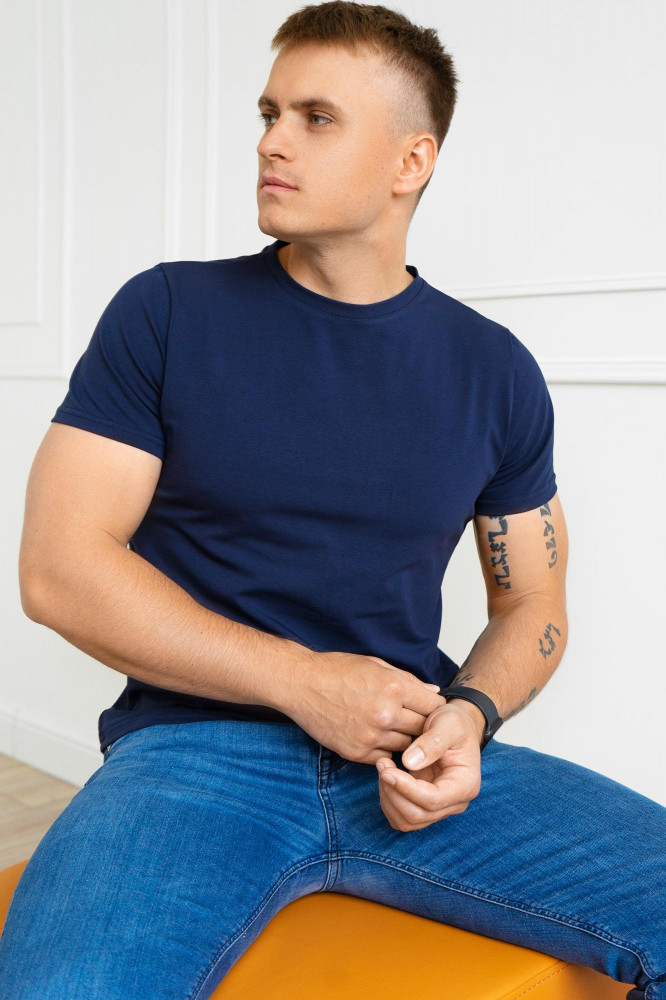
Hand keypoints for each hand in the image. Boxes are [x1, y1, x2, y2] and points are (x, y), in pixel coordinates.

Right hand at [284, 649, 447, 764]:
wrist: (301, 685)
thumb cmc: (338, 670)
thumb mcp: (377, 665)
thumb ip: (408, 681)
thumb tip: (434, 691)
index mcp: (394, 687)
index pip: (433, 705)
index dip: (433, 706)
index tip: (428, 707)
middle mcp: (386, 714)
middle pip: (422, 728)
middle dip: (421, 724)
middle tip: (413, 719)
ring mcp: (371, 736)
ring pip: (406, 745)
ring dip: (403, 738)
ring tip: (392, 726)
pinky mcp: (357, 752)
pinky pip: (384, 756)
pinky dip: (384, 748)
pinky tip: (375, 735)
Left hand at [375, 701, 482, 831]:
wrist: (456, 727)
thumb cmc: (455, 723)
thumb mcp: (448, 724)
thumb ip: (432, 742)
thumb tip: (409, 763)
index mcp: (465, 785)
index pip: (433, 800)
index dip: (406, 788)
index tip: (387, 770)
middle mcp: (455, 802)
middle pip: (418, 815)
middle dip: (393, 792)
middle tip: (382, 764)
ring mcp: (440, 807)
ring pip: (407, 821)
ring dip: (388, 798)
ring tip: (383, 768)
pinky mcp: (425, 806)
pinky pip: (402, 817)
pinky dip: (389, 801)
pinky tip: (387, 777)